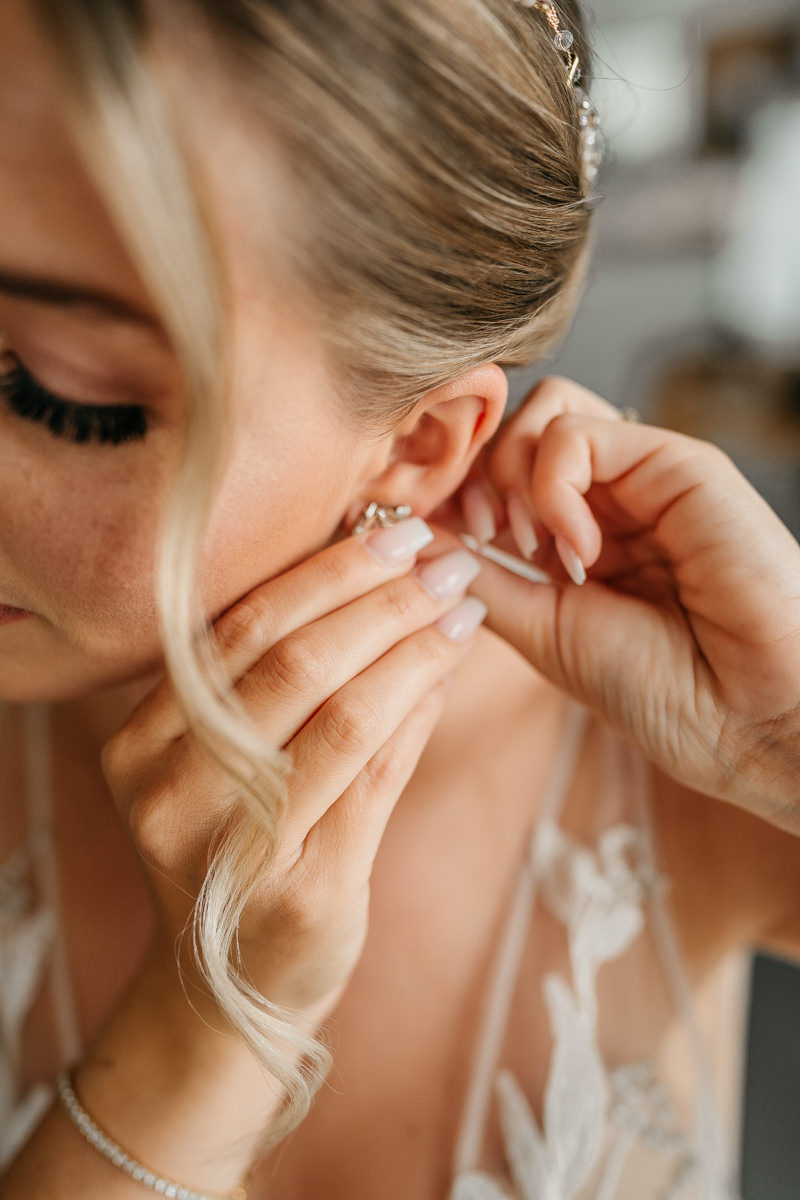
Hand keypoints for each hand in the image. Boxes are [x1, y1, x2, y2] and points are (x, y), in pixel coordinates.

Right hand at [101, 522, 484, 1016]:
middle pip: (291, 665)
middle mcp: (171, 791)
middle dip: (380, 601)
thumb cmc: (236, 850)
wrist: (228, 987)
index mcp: (141, 743)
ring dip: (413, 651)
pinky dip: (418, 716)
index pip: (239, 629)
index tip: (392, 533)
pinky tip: (448, 675)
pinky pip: (375, 781)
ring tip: (460, 607)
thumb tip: (376, 577)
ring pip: (341, 717)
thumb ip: (281, 682)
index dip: (325, 574)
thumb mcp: (228, 763)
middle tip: (442, 561)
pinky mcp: (300, 890)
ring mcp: (231, 847)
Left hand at [449, 376, 799, 833]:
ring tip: (534, 545)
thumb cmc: (665, 691)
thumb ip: (481, 577)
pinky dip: (553, 484)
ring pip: (544, 411)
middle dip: (478, 477)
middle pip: (515, 428)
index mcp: (580, 537)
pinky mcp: (678, 462)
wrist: (754, 720)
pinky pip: (579, 432)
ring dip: (513, 473)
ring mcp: (645, 476)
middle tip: (490, 540)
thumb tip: (411, 534)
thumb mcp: (544, 631)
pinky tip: (579, 547)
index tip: (449, 543)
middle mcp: (611, 498)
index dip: (457, 491)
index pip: (498, 470)